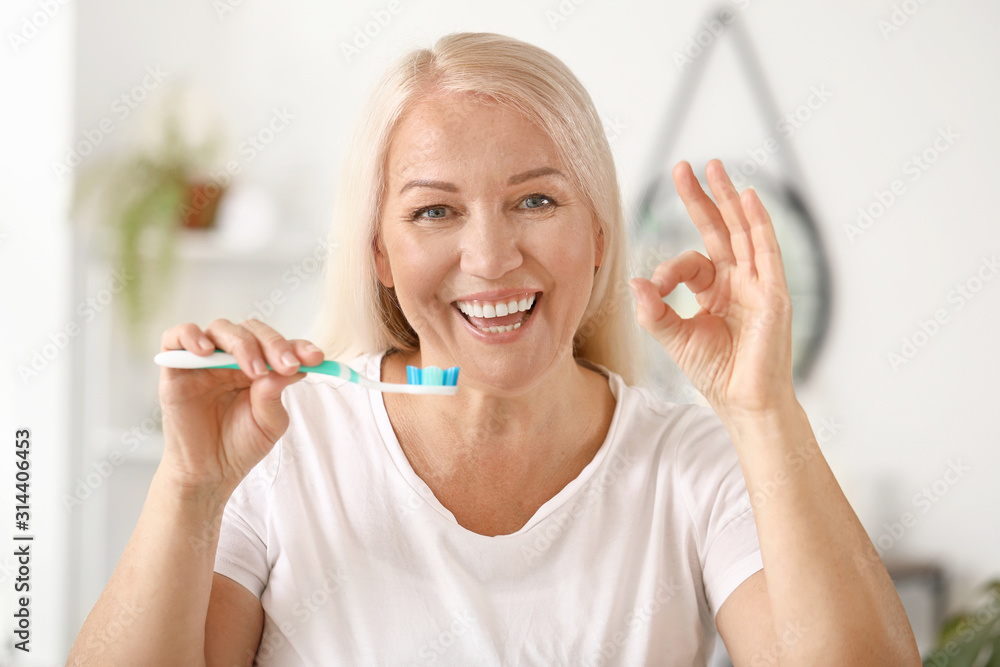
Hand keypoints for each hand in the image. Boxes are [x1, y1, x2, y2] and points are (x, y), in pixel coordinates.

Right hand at [156, 318, 324, 493]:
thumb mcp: (269, 423)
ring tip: (253, 371)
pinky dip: (190, 336)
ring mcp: (204, 361)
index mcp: (259, 367)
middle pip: (252, 331)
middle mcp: (232, 358)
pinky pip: (176, 337)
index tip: (316, 358)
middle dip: (273, 345)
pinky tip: (205, 351)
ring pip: (221, 329)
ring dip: (242, 344)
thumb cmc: (240, 446)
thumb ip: (274, 395)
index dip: (298, 347)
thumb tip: (283, 368)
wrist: (208, 473)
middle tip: (285, 365)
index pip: (279, 345)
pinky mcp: (175, 368)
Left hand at [630, 160, 795, 416]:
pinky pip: (767, 251)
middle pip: (719, 229)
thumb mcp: (675, 337)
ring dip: (728, 198)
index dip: (669, 268)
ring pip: (742, 231)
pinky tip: (748, 197)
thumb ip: (654, 310)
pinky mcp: (773, 294)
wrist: (743, 402)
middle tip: (682, 168)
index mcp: (716, 290)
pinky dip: (758, 223)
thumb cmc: (715, 373)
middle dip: (701, 198)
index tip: (655, 286)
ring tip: (713, 168)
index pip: (692, 262)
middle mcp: (739, 281)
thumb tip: (635, 279)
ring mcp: (758, 284)